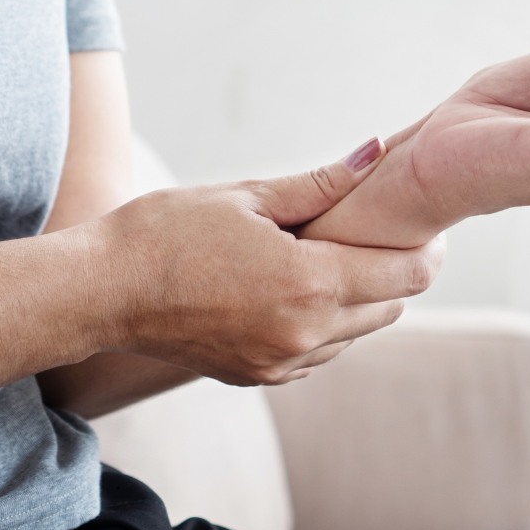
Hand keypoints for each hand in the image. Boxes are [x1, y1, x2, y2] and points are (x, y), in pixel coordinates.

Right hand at [85, 141, 444, 385]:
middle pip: (391, 307)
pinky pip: (321, 351)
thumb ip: (323, 183)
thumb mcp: (249, 196)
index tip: (425, 225)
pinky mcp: (261, 377)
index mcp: (309, 284)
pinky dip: (325, 321)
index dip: (425, 248)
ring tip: (329, 255)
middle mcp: (305, 335)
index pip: (406, 275)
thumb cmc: (170, 232)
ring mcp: (283, 363)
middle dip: (394, 269)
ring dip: (359, 297)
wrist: (104, 292)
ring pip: (357, 332)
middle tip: (377, 231)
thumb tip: (376, 152)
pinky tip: (295, 287)